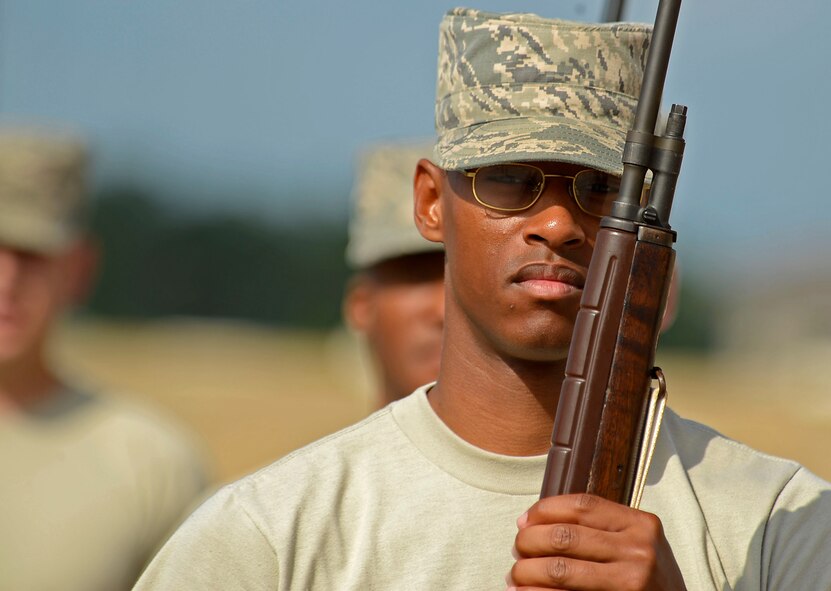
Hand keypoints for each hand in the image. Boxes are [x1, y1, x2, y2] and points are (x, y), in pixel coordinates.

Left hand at [507, 494, 685, 589]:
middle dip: (528, 542)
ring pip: (559, 568)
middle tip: (518, 551)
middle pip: (564, 536)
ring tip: (516, 575)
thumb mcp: (635, 544)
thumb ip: (598, 529)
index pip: (581, 505)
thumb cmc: (648, 580)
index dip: (544, 510)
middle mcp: (638, 550)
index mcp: (640, 524)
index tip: (524, 521)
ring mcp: (631, 581)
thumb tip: (530, 522)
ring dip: (526, 571)